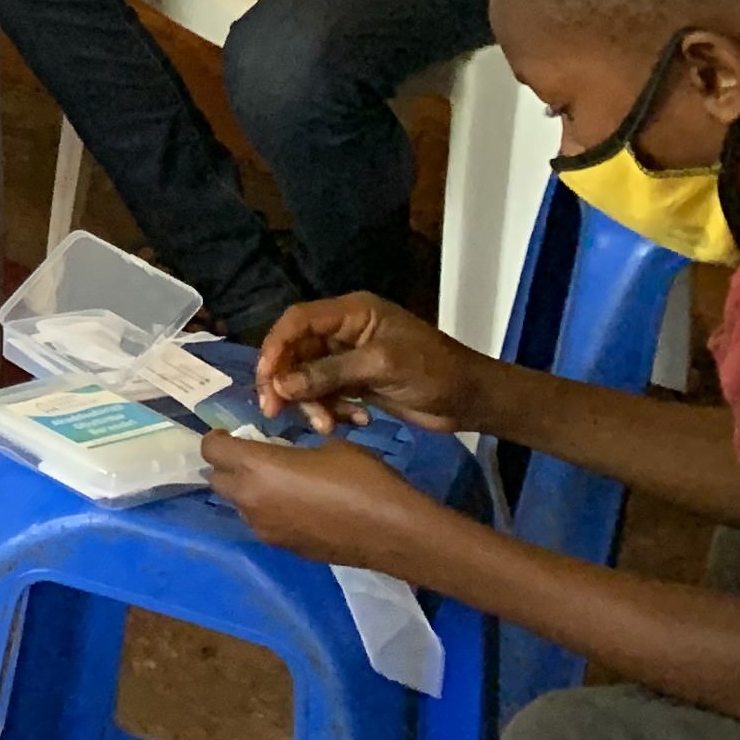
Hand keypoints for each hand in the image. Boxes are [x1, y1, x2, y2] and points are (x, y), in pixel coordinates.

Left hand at [202, 433, 441, 567]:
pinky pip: (263, 523)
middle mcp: (250, 501)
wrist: (394, 532)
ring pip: (239, 505)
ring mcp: (265, 529)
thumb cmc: (363, 479)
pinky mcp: (283, 548)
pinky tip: (299, 507)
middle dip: (229, 467)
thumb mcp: (328, 447)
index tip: (233, 434)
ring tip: (279, 483)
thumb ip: (294, 450)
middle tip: (254, 457)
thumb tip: (287, 456)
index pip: (211, 449)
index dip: (218, 438)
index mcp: (256, 469)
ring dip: (249, 491)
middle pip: (217, 481)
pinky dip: (270, 511)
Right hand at [255, 292, 500, 436]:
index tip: (266, 380)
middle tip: (275, 412)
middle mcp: (344, 331)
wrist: (474, 399)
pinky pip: (326, 394)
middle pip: (296, 351)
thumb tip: (281, 386)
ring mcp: (349, 358)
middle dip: (287, 382)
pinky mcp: (357, 382)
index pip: (297, 321)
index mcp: (351, 313)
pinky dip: (332, 410)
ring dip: (311, 402)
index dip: (275, 347)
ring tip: (328, 425)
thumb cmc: (434, 372)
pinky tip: (355, 421)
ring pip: (308, 377)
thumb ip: (330, 373)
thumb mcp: (382, 366)